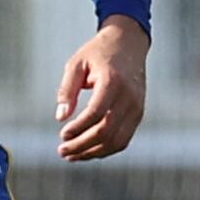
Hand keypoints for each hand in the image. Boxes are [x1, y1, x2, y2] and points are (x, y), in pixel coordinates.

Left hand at [56, 15, 148, 161]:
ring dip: (94, 152)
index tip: (62, 134)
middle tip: (62, 152)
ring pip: (118, 141)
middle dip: (83, 145)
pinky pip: (124, 138)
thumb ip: (67, 90)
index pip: (96, 113)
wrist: (128, 44)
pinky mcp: (139, 114)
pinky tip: (88, 150)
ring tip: (72, 155)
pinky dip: (106, 148)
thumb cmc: (97, 53)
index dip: (79, 128)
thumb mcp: (76, 64)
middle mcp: (129, 98)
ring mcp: (137, 108)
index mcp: (112, 82)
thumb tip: (60, 117)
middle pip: (107, 132)